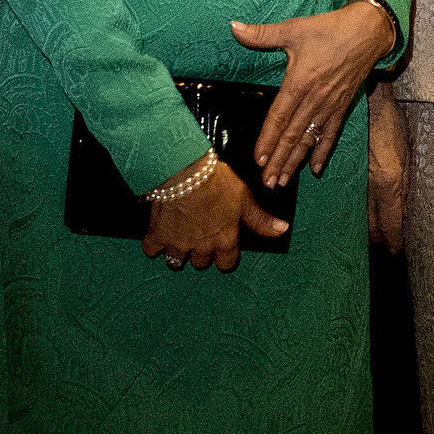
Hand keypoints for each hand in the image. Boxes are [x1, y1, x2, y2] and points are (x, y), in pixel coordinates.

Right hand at [142, 158, 287, 271]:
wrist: (186, 170)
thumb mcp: (244, 199)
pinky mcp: (158, 235)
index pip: (226, 263)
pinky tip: (159, 233)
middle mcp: (201, 248)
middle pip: (201, 262)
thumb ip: (260, 220)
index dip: (224, 254)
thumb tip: (282, 230)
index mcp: (224, 241)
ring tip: (180, 235)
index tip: (221, 242)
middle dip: (201, 251)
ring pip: (177, 260)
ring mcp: (178, 244)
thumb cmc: (217, 182)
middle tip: (200, 233)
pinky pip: (152, 250)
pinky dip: (154, 244)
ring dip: (179, 250)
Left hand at [232, 0, 394, 187]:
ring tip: (283, 181)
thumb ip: (262, 34)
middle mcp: (314, 100)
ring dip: (295, 161)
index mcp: (299, 83)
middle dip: (278, 160)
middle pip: (293, 136)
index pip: (279, 118)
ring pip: (309, 139)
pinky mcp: (342, 106)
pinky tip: (316, 168)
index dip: (268, 140)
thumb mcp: (293, 29)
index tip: (258, 160)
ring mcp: (329, 105)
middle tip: (267, 182)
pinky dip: (323, 151)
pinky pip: (331, 133)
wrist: (367, 32)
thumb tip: (233, 28)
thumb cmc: (328, 29)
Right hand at [367, 82, 408, 251]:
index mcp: (388, 183)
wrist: (368, 103)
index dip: (394, 240)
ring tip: (372, 234)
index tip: (396, 251)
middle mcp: (369, 186)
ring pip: (359, 214)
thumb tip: (405, 207)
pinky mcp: (345, 173)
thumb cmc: (392, 125)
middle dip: (379, 237)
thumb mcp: (408, 154)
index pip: (391, 222)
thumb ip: (406, 183)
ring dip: (366, 226)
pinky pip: (351, 199)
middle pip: (372, 224)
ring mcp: (355, 180)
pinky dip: (356, 209)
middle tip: (384, 245)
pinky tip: (358, 213)